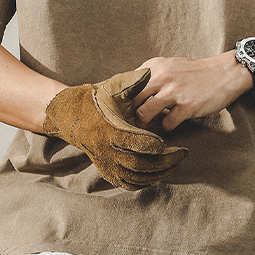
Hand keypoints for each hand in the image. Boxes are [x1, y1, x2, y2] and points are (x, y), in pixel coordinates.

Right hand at [42, 68, 188, 189]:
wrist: (71, 117)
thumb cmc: (95, 99)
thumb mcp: (111, 87)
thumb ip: (131, 81)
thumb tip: (148, 72)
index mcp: (110, 130)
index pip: (136, 143)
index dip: (154, 144)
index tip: (167, 141)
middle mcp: (107, 151)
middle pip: (141, 164)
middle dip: (165, 161)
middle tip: (183, 153)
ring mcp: (107, 164)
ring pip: (137, 177)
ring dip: (159, 173)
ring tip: (176, 162)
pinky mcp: (108, 172)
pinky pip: (130, 183)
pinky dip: (147, 181)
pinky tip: (161, 172)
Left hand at [133, 54, 252, 130]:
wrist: (224, 73)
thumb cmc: (194, 73)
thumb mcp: (170, 66)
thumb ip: (152, 77)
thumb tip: (131, 94)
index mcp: (155, 65)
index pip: (128, 84)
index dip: (123, 99)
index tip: (124, 108)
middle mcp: (162, 76)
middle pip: (132, 101)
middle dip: (130, 114)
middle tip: (134, 121)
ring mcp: (174, 92)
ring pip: (143, 114)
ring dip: (145, 123)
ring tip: (150, 124)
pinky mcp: (187, 106)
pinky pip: (167, 123)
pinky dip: (168, 126)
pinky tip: (174, 120)